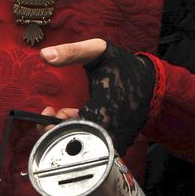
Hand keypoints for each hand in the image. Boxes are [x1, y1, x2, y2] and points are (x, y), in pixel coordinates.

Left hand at [41, 38, 154, 155]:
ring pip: (83, 145)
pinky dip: (79, 132)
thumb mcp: (98, 50)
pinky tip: (76, 116)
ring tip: (64, 112)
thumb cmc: (123, 65)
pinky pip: (92, 144)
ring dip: (68, 130)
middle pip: (75, 143)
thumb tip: (44, 54)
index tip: (47, 113)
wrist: (150, 80)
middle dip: (57, 129)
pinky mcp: (116, 142)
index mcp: (105, 110)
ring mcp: (115, 138)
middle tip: (50, 113)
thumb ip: (71, 51)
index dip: (53, 127)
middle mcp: (111, 130)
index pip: (72, 132)